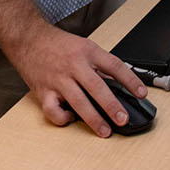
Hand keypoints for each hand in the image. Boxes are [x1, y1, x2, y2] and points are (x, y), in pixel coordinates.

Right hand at [7, 23, 147, 137]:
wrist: (28, 39)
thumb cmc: (58, 44)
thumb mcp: (84, 47)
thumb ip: (98, 64)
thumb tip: (117, 83)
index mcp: (88, 52)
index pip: (114, 66)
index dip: (130, 80)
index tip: (141, 93)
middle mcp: (74, 65)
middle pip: (97, 87)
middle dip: (112, 106)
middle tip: (123, 119)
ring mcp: (58, 79)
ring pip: (78, 102)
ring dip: (93, 119)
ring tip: (105, 131)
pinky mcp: (43, 91)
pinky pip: (53, 110)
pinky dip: (63, 118)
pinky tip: (70, 119)